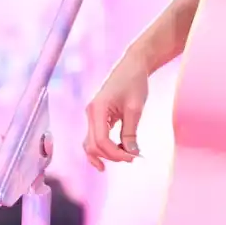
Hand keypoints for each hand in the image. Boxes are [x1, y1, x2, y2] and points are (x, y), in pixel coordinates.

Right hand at [83, 51, 149, 170]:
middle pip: (93, 145)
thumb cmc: (134, 83)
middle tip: (132, 158)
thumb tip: (131, 154)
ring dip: (106, 154)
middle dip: (111, 156)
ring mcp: (92, 116)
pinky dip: (104, 148)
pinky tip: (116, 155)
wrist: (132, 66)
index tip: (133, 157)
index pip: (100, 141)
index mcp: (97, 109)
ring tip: (125, 158)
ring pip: (91, 144)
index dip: (115, 153)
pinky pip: (95, 138)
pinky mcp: (97, 117)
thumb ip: (130, 133)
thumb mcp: (135, 109)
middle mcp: (90, 114)